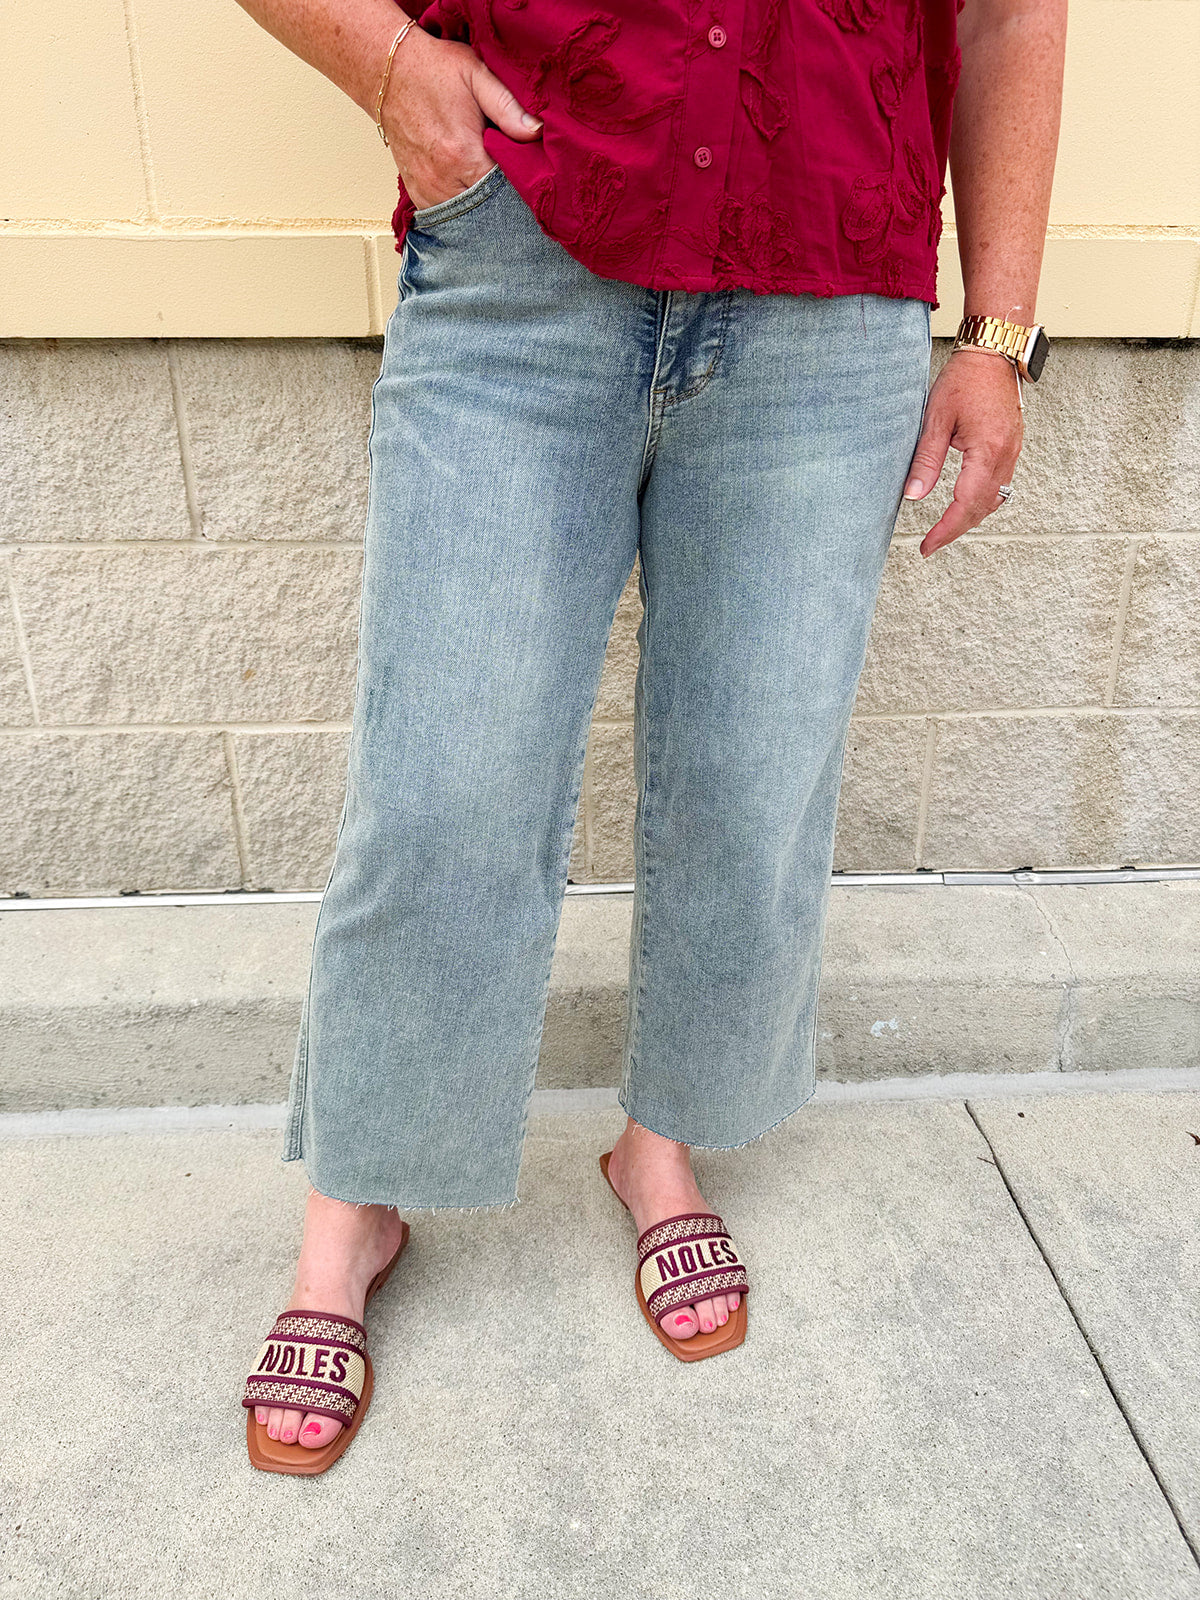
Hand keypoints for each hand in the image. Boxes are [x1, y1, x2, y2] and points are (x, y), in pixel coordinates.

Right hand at [379, 26, 542, 209]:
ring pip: (467, 216)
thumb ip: (508, 107)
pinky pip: (445, 214)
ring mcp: (427, 189)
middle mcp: (444, 179)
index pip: (505, 190)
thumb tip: (536, 132)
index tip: (527, 174)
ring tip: (490, 184)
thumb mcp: (476, 75)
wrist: (388, 72)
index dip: (520, 184)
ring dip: (481, 206)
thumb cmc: (433, 69)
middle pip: (487, 208)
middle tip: (512, 181)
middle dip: (503, 198)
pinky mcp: (416, 192)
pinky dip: (459, 206)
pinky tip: (468, 189)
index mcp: (464, 155)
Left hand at [903, 349, 1023, 557]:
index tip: (927, 546)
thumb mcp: (936, 419)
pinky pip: (1000, 485)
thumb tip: (913, 496)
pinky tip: (964, 505)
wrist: (993, 352)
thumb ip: (926, 460)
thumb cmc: (964, 379)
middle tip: (930, 544)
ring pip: (994, 500)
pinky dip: (981, 502)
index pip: (965, 504)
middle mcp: (1005, 455)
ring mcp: (1013, 452)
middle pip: (981, 509)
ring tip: (944, 529)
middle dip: (955, 530)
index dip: (945, 530)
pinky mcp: (1012, 448)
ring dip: (969, 518)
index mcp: (987, 450)